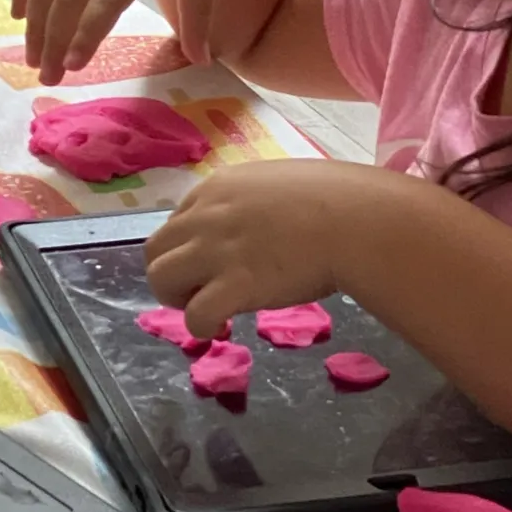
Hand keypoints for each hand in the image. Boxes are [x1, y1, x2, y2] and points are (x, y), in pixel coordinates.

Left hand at [144, 159, 375, 336]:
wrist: (356, 221)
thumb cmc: (338, 199)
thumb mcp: (281, 184)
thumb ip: (255, 202)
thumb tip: (259, 223)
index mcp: (218, 188)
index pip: (176, 220)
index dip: (189, 247)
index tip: (210, 263)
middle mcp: (206, 216)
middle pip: (155, 250)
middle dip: (172, 273)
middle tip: (198, 290)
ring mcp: (216, 250)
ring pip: (160, 279)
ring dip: (177, 299)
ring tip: (206, 309)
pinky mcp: (233, 286)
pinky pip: (194, 315)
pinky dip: (202, 326)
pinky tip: (221, 327)